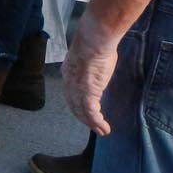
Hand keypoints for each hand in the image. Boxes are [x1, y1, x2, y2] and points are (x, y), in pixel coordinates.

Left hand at [63, 11, 120, 136]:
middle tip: (93, 126)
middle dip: (84, 118)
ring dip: (92, 124)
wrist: (94, 41)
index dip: (77, 103)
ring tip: (101, 131)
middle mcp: (70, 84)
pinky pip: (91, 113)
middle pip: (74, 105)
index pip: (71, 93)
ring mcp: (77, 90)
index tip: (84, 110)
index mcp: (68, 73)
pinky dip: (97, 123)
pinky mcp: (87, 94)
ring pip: (83, 112)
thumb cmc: (95, 43)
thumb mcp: (89, 55)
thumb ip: (90, 64)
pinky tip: (104, 128)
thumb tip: (98, 62)